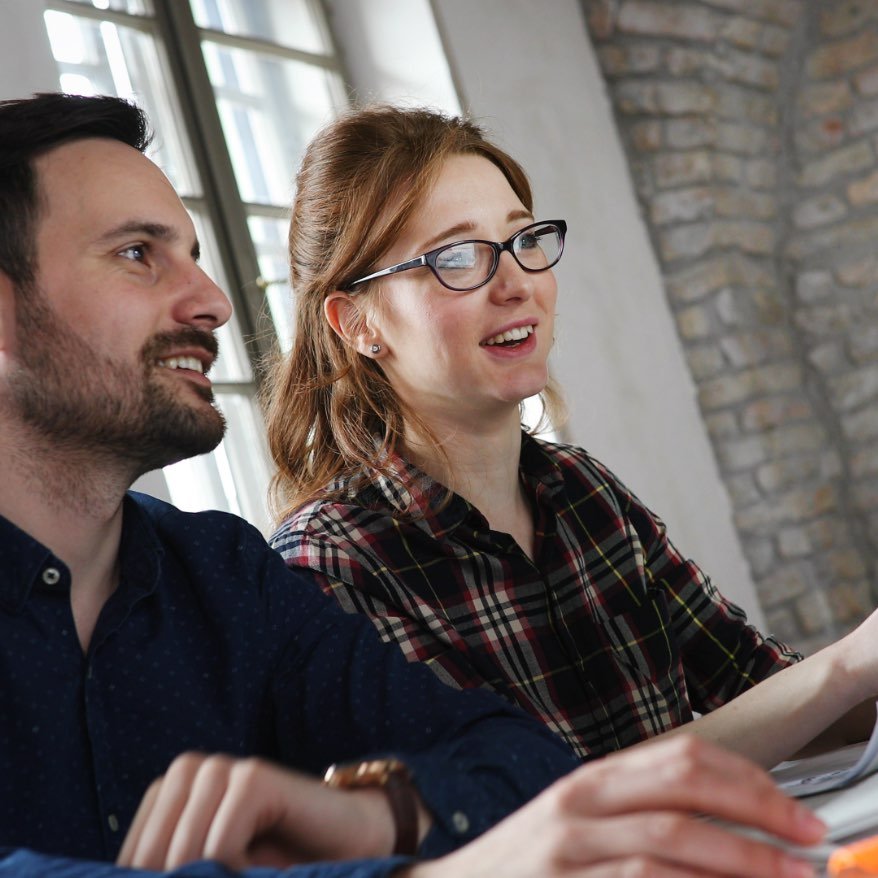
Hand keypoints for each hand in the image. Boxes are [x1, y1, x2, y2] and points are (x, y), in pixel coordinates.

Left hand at [117, 752, 394, 870]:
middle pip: (152, 859)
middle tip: (232, 877)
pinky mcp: (253, 777)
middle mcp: (186, 770)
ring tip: (248, 872)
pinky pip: (219, 847)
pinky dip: (238, 871)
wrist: (349, 842)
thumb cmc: (275, 865)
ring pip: (183, 855)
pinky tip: (265, 868)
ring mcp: (221, 768)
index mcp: (166, 791)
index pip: (130, 860)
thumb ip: (176, 871)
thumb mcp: (210, 870)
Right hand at [407, 736, 824, 877]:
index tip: (793, 809)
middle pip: (681, 791)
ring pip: (668, 845)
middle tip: (807, 840)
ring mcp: (568, 852)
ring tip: (787, 876)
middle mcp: (578, 805)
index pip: (680, 757)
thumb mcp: (581, 821)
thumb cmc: (530, 862)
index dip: (746, 780)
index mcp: (591, 779)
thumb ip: (641, 812)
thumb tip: (728, 825)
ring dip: (739, 861)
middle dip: (756, 813)